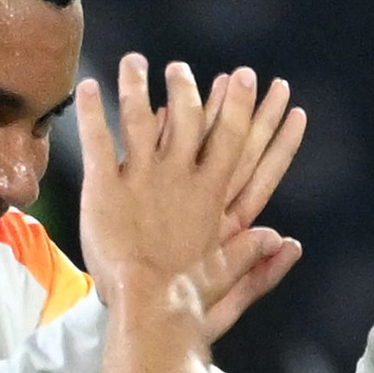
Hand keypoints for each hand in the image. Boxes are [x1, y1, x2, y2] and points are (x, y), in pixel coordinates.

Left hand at [77, 60, 302, 339]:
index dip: (239, 105)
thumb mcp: (230, 278)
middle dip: (187, 87)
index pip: (231, 139)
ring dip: (135, 86)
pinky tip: (87, 87)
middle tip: (182, 67)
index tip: (244, 77)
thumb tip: (286, 243)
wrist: (150, 311)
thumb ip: (255, 256)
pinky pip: (98, 141)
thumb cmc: (190, 301)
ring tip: (134, 62)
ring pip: (139, 118)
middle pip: (187, 118)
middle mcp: (181, 178)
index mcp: (212, 196)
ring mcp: (142, 180)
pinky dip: (91, 112)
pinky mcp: (105, 189)